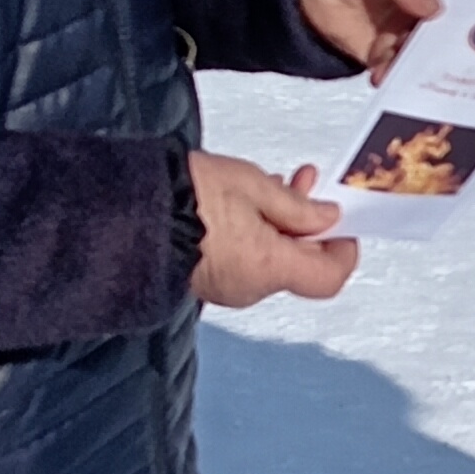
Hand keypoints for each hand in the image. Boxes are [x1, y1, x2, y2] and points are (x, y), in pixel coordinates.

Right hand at [190, 150, 357, 306]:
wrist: (131, 209)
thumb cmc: (189, 195)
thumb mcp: (253, 186)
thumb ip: (298, 206)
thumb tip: (327, 218)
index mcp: (269, 267)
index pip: (329, 278)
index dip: (343, 250)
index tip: (342, 221)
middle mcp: (251, 287)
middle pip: (300, 266)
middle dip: (308, 226)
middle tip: (305, 186)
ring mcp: (228, 288)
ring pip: (273, 261)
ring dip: (281, 226)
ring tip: (271, 185)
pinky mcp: (208, 281)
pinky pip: (247, 262)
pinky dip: (256, 236)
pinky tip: (246, 204)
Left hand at [297, 0, 467, 77]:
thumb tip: (433, 8)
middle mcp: (436, 6)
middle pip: (453, 33)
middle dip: (451, 50)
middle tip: (448, 65)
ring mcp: (411, 31)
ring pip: (425, 55)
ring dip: (418, 67)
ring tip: (407, 74)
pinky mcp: (387, 51)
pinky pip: (394, 67)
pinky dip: (391, 75)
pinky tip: (384, 77)